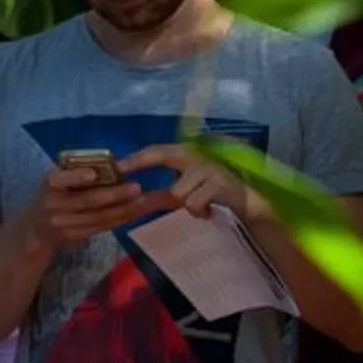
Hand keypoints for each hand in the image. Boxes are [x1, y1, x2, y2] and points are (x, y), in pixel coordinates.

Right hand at [21, 161, 154, 251]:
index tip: (94, 173)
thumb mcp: (55, 179)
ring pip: (98, 217)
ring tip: (143, 201)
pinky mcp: (74, 237)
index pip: (61, 179)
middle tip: (137, 187)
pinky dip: (119, 220)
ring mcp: (64, 224)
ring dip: (123, 209)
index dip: (77, 177)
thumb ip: (75, 172)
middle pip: (88, 200)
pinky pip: (101, 227)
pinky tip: (134, 213)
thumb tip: (110, 164)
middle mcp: (54, 204)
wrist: (34, 229)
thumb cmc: (51, 194)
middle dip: (115, 194)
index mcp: (50, 184)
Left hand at [134, 142, 253, 221]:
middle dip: (139, 164)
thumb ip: (169, 187)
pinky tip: (209, 213)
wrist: (248, 200)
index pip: (155, 150)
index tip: (114, 166)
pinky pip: (194, 203)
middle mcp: (196, 154)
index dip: (134, 157)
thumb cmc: (214, 192)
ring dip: (186, 205)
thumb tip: (137, 196)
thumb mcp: (190, 187)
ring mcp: (209, 167)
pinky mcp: (220, 183)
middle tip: (128, 182)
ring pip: (177, 191)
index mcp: (187, 153)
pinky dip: (199, 212)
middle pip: (161, 155)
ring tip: (200, 207)